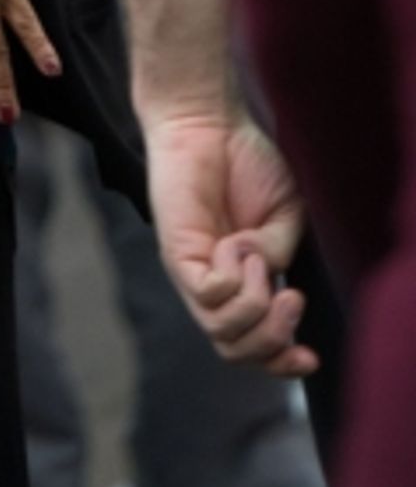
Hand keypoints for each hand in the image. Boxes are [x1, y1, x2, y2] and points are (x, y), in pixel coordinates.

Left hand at [143, 107, 316, 375]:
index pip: (252, 346)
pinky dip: (233, 278)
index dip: (281, 363)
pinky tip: (237, 246)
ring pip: (220, 333)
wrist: (209, 122)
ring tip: (260, 264)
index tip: (309, 357)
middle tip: (290, 300)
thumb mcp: (284, 217)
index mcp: (243, 284)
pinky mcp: (177, 253)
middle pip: (236, 352)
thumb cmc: (246, 163)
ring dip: (255, 307)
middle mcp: (215, 286)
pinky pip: (206, 293)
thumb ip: (279, 255)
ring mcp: (193, 273)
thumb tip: (263, 280)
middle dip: (273, 340)